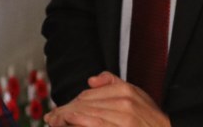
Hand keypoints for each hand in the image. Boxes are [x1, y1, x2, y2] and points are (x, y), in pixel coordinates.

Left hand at [44, 72, 170, 126]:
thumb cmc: (151, 118)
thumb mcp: (137, 94)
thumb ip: (114, 83)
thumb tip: (91, 80)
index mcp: (125, 91)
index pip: (88, 95)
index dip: (70, 104)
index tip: (58, 112)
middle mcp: (123, 104)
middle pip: (84, 105)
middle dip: (64, 112)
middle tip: (51, 118)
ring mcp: (123, 120)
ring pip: (87, 116)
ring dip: (67, 119)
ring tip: (55, 122)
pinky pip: (95, 125)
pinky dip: (79, 122)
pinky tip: (68, 123)